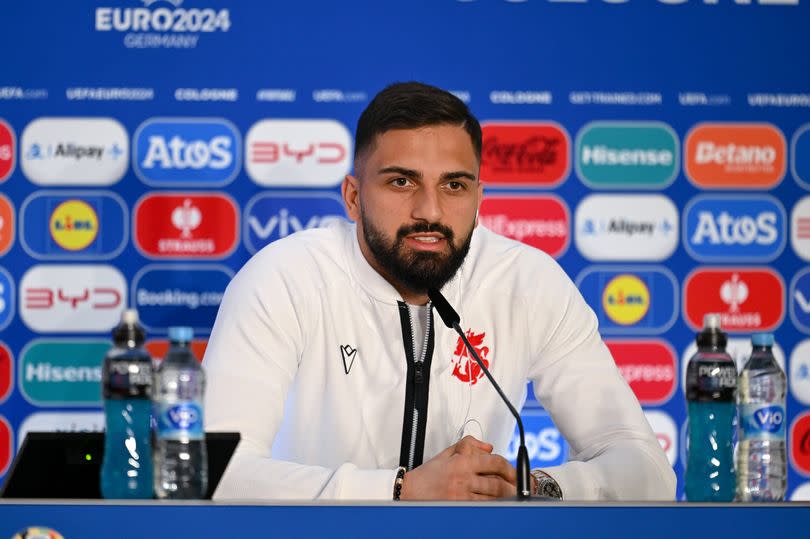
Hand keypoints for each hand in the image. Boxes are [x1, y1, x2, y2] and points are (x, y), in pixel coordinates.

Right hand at [399, 436, 516, 499]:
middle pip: (498, 482)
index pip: (494, 461)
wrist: (409, 492)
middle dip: (513, 486)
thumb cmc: (427, 475)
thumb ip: (468, 445)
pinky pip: (482, 506)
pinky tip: (497, 505)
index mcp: (462, 461)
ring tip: (512, 497)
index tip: (515, 472)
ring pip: (493, 496)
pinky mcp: (459, 506)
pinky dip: (492, 505)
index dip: (510, 467)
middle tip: (520, 488)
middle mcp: (463, 477)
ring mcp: (462, 494)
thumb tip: (489, 447)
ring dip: (505, 497)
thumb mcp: (447, 454)